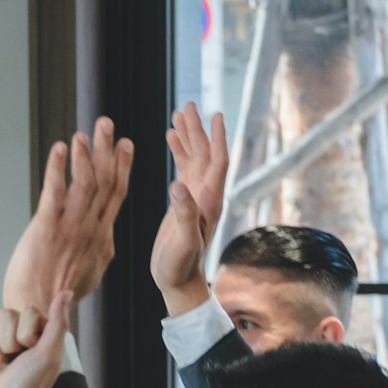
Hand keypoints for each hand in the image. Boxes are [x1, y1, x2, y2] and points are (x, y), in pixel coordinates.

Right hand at [0, 293, 71, 387]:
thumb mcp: (48, 355)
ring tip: (2, 367)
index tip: (30, 354)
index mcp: (42, 331)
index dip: (25, 334)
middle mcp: (22, 333)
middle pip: (5, 315)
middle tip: (15, 363)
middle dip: (7, 343)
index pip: (26, 312)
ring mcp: (2, 340)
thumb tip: (66, 291)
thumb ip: (57, 322)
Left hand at [2, 117, 134, 311]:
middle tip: (107, 124)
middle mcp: (90, 230)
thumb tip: (106, 244)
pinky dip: (58, 168)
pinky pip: (54, 193)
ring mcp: (69, 229)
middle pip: (105, 182)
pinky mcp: (45, 230)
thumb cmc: (58, 299)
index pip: (117, 195)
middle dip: (107, 151)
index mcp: (102, 238)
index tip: (126, 144)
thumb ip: (99, 254)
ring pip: (85, 184)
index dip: (122, 167)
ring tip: (85, 132)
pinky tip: (60, 149)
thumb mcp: (89, 275)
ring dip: (86, 155)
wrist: (38, 318)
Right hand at [150, 102, 226, 310]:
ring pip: (194, 158)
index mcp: (208, 201)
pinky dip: (178, 151)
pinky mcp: (182, 202)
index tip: (213, 115)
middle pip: (205, 154)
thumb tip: (177, 185)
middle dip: (197, 129)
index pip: (216, 162)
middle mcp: (205, 195)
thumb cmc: (180, 266)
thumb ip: (183, 214)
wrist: (178, 282)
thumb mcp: (182, 242)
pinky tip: (170, 139)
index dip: (215, 138)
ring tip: (178, 115)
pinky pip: (184, 169)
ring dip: (188, 136)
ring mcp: (194, 198)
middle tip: (188, 105)